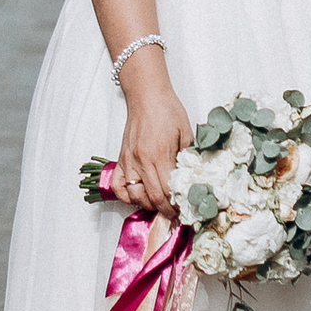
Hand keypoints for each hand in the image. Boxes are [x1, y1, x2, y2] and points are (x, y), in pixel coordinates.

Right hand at [113, 71, 190, 217]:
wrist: (147, 95)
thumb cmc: (168, 110)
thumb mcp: (186, 133)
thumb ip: (187, 158)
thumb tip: (191, 180)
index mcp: (160, 154)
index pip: (167, 192)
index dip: (176, 207)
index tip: (184, 212)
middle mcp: (142, 161)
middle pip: (152, 198)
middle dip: (165, 211)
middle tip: (175, 215)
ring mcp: (129, 161)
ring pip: (134, 196)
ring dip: (148, 206)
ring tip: (160, 206)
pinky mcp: (121, 158)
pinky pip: (118, 186)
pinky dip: (126, 196)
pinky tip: (138, 196)